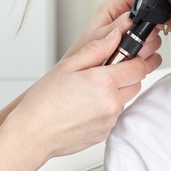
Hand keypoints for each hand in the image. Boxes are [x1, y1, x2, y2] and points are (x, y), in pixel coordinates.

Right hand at [8, 28, 159, 160]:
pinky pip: (114, 115)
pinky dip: (105, 109)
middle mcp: (111, 103)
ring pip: (125, 100)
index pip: (138, 67)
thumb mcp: (67, 66)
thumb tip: (115, 36)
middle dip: (125, 76)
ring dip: (115, 93)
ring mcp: (109, 120)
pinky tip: (84, 107)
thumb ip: (96, 49)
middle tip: (101, 74)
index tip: (123, 58)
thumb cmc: (43, 102)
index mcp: (104, 82)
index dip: (133, 59)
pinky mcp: (105, 133)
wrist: (32, 134)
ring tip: (88, 92)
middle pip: (136, 83)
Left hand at [62, 0, 164, 63]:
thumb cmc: (83, 52)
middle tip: (133, 43)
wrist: (83, 72)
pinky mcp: (141, 51)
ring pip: (156, 38)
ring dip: (146, 48)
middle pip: (153, 19)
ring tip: (130, 54)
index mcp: (116, 8)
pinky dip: (148, 60)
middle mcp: (127, 20)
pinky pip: (155, 54)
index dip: (150, 4)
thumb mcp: (98, 36)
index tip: (152, 17)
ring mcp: (136, 36)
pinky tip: (135, 62)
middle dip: (145, 33)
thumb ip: (117, 26)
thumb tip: (133, 16)